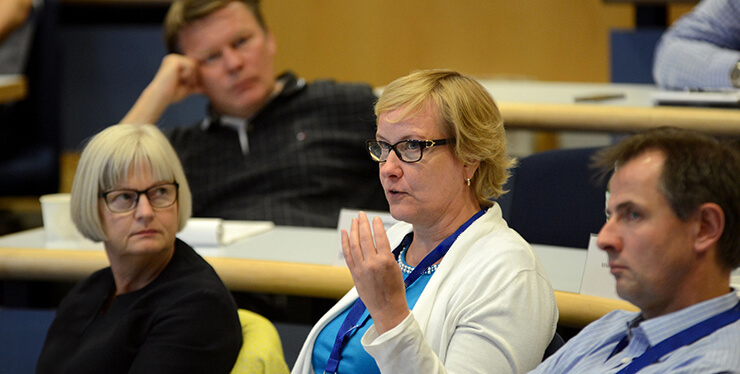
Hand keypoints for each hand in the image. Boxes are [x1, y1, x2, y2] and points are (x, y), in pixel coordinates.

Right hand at [149, 54, 202, 103]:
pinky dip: (187, 75)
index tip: (187, 85)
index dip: (194, 77)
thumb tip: (207, 87)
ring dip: (190, 76)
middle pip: (195, 64)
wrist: (160, 97)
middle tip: (182, 83)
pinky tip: (178, 78)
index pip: (194, 66)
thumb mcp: (187, 88)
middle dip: (193, 76)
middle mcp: (173, 58)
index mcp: (175, 63)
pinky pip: (191, 65)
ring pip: (194, 64)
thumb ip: (196, 85)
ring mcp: (173, 58)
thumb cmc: (172, 94)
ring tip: (181, 81)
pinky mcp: (174, 60)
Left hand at [342, 212, 409, 334]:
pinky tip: (345, 233)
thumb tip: (378, 241)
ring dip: (354, 230)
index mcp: (386, 261)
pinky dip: (345, 243)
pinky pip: (348, 255)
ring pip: (354, 245)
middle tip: (362, 214)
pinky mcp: (354, 274)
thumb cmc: (395, 290)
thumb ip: (386, 254)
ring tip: (354, 220)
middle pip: (365, 238)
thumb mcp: (396, 268)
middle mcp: (372, 264)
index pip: (380, 237)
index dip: (376, 226)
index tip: (375, 218)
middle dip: (363, 224)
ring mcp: (361, 269)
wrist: (388, 309)